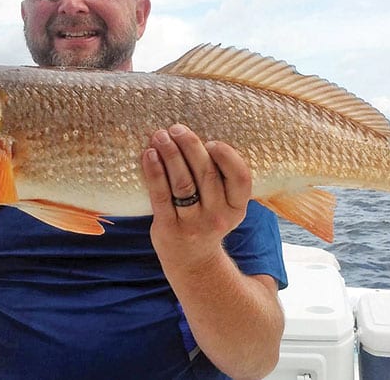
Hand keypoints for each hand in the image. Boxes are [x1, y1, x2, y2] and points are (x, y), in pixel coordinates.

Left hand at [141, 124, 251, 266]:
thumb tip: (195, 136)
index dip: (227, 157)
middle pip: (206, 174)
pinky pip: (161, 196)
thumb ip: (220, 177)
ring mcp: (193, 224)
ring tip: (160, 136)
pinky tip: (149, 154)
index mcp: (236, 208)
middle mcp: (218, 216)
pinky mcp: (169, 228)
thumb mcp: (225, 205)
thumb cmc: (207, 219)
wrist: (192, 261)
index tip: (211, 142)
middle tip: (176, 128)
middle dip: (191, 146)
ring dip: (171, 155)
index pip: (240, 178)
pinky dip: (155, 172)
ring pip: (183, 183)